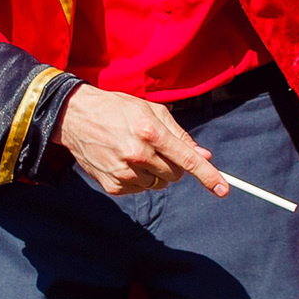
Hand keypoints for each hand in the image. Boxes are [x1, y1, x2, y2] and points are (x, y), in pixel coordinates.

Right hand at [56, 87, 229, 197]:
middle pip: (175, 175)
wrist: (75, 117)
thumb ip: (180, 135)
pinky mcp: (112, 185)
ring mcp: (124, 172)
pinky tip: (123, 161)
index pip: (186, 159)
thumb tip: (204, 155)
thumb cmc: (118, 109)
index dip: (208, 175)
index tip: (223, 190)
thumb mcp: (151, 111)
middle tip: (157, 149)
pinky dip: (138, 179)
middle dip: (173, 165)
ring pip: (158, 184)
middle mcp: (138, 154)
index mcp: (150, 132)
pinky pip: (140, 189)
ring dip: (154, 172)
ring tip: (135, 152)